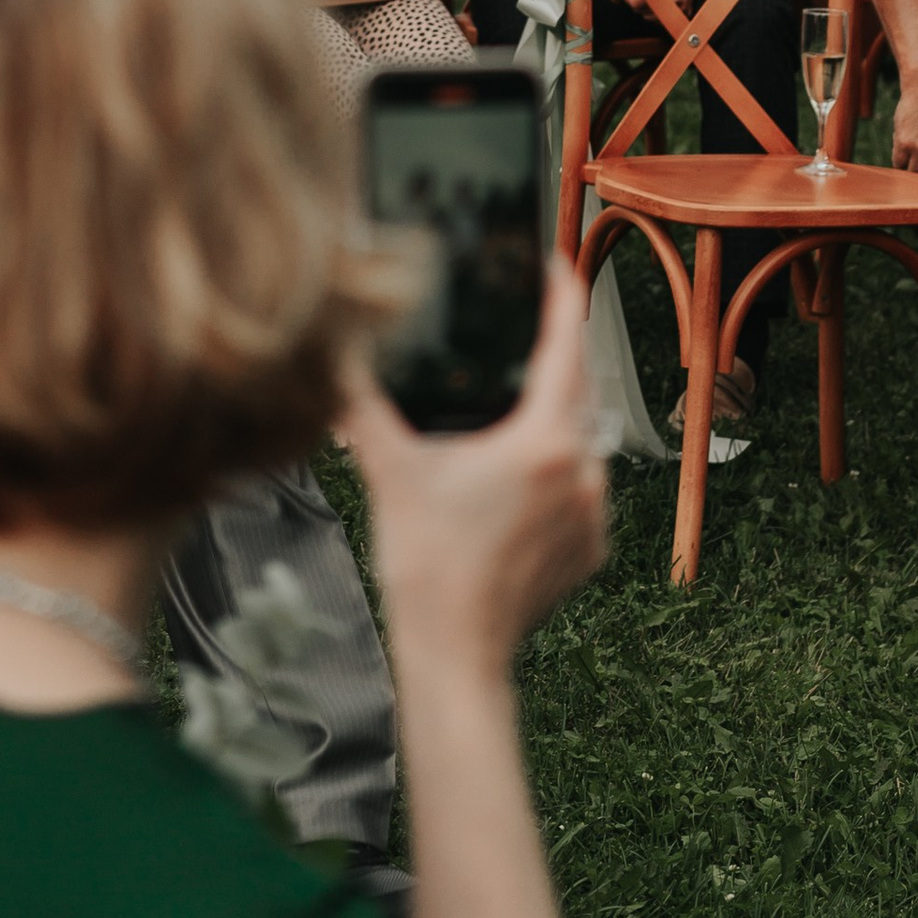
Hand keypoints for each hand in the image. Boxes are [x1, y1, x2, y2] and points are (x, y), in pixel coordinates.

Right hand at [343, 264, 608, 680]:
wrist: (455, 654)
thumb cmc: (426, 566)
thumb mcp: (388, 469)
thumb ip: (357, 403)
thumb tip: (325, 353)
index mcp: (542, 441)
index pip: (565, 344)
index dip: (561, 296)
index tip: (553, 263)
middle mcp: (581, 472)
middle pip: (579, 389)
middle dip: (555, 355)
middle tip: (526, 326)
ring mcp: (591, 515)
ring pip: (583, 441)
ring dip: (555, 417)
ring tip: (516, 401)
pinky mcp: (590, 550)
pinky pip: (582, 489)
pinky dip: (557, 470)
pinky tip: (517, 474)